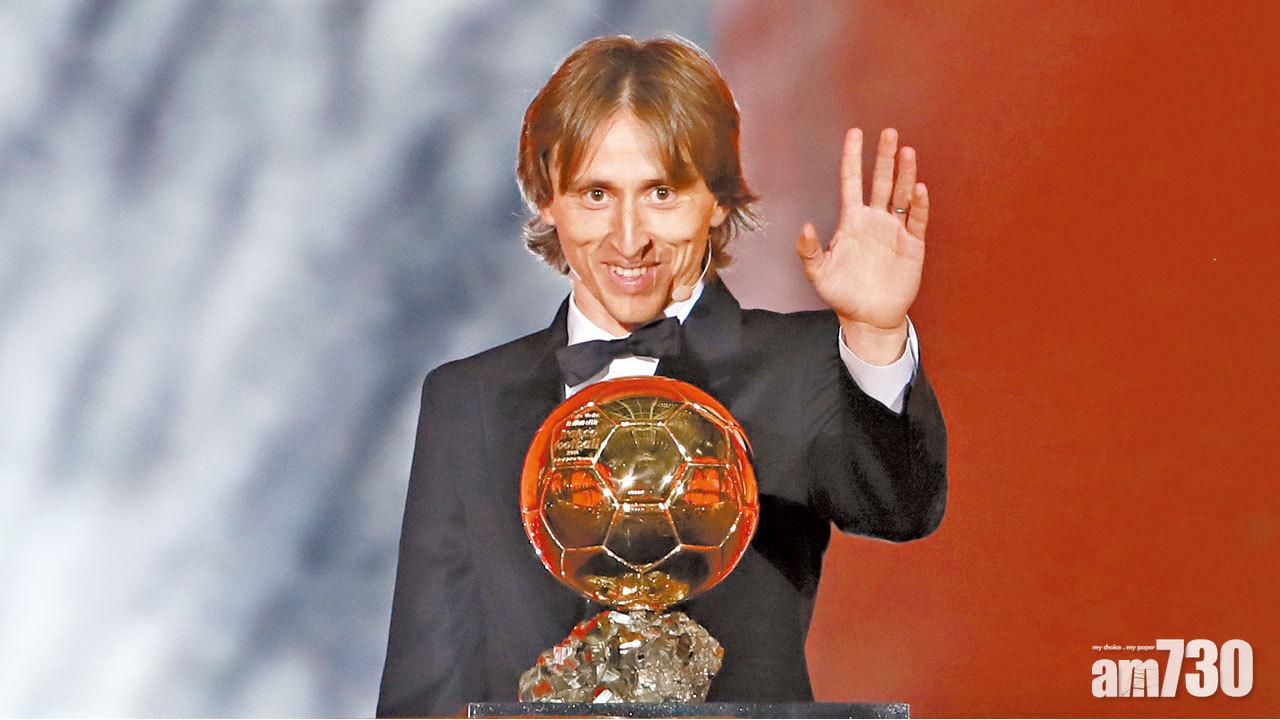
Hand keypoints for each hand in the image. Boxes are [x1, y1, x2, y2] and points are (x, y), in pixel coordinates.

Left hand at [796, 128, 928, 363]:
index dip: (853, 157)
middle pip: (881, 181)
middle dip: (884, 157)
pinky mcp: (912, 245)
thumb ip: (809, 251)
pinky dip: (919, 205)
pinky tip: (919, 188)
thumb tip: (803, 227)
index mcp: (852, 220)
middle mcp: (874, 219)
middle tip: (888, 132)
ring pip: (901, 195)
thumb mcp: (818, 273)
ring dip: (904, 174)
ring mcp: (895, 230)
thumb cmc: (842, 294)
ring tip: (906, 152)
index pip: (852, 181)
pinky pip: (917, 220)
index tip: (855, 133)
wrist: (868, 317)